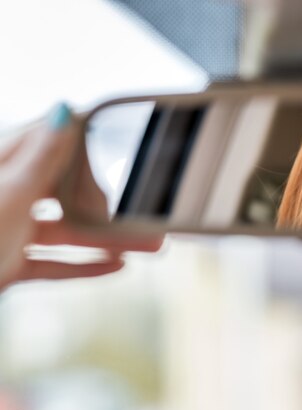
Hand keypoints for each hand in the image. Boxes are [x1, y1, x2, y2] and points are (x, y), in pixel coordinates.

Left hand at [0, 104, 160, 288]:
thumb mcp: (9, 193)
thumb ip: (42, 156)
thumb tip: (63, 108)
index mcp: (2, 165)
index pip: (52, 144)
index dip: (87, 147)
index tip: (124, 150)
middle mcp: (7, 193)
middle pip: (67, 194)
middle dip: (108, 206)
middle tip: (142, 213)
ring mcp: (8, 229)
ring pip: (66, 231)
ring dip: (106, 240)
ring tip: (146, 246)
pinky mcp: (9, 261)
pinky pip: (53, 262)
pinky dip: (83, 265)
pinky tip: (115, 266)